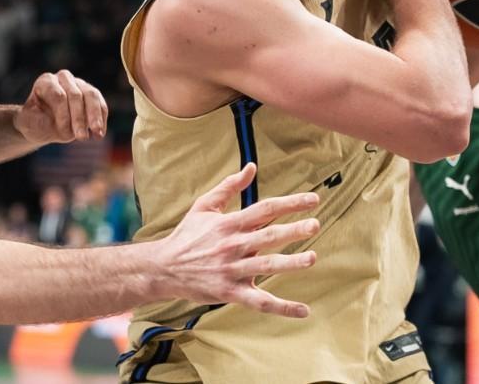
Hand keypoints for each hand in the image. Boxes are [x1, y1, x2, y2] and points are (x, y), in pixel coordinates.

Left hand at [14, 70, 107, 143]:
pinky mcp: (91, 94)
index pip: (58, 95)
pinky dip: (102, 119)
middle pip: (76, 95)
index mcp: (46, 81)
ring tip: (97, 134)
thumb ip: (36, 120)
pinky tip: (100, 134)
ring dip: (95, 117)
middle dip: (79, 118)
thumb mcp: (28, 122)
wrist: (42, 124)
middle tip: (81, 138)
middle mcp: (64, 78)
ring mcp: (79, 84)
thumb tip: (50, 121)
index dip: (63, 115)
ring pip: (92, 96)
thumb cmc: (34, 122)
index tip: (64, 134)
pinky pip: (101, 104)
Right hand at [154, 164, 320, 317]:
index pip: (265, 209)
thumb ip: (229, 186)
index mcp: (229, 223)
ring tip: (312, 258)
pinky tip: (303, 310)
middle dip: (293, 230)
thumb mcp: (204, 206)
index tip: (313, 200)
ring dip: (291, 263)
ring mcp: (232, 270)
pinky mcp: (230, 292)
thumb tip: (252, 167)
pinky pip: (260, 302)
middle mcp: (233, 245)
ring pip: (266, 266)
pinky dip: (282, 307)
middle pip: (268, 236)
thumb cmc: (187, 235)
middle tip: (315, 225)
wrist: (163, 268)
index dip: (290, 203)